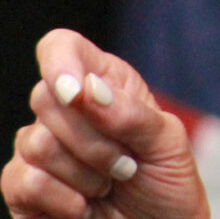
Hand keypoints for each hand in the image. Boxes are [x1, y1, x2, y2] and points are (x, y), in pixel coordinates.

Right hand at [3, 30, 208, 218]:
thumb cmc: (166, 184)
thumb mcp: (167, 142)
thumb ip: (131, 114)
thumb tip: (87, 90)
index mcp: (103, 84)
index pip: (61, 47)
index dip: (60, 62)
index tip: (79, 92)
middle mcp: (65, 112)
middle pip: (46, 98)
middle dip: (95, 138)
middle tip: (126, 163)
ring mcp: (39, 150)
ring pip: (36, 142)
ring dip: (85, 172)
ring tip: (110, 184)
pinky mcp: (22, 190)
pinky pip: (23, 180)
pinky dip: (62, 198)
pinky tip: (83, 207)